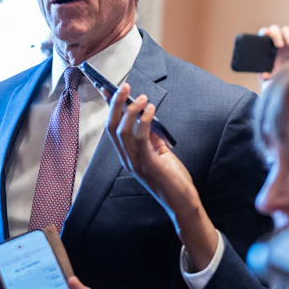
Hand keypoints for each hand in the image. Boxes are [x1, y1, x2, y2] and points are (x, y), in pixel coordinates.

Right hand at [105, 84, 218, 269]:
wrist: (182, 202)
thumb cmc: (171, 178)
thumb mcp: (159, 153)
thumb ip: (151, 137)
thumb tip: (147, 117)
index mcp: (127, 155)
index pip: (112, 127)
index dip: (109, 108)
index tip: (106, 89)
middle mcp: (126, 158)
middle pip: (112, 126)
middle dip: (116, 104)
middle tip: (125, 86)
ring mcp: (136, 162)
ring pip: (122, 130)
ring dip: (130, 110)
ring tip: (142, 97)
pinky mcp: (148, 164)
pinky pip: (141, 137)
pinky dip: (145, 120)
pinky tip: (151, 109)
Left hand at [257, 25, 288, 82]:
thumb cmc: (277, 76)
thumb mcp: (269, 77)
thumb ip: (265, 77)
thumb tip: (265, 76)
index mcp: (267, 46)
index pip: (264, 33)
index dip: (264, 32)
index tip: (265, 35)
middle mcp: (276, 41)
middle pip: (275, 29)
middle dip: (277, 35)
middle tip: (279, 45)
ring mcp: (288, 41)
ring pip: (287, 30)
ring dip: (288, 35)